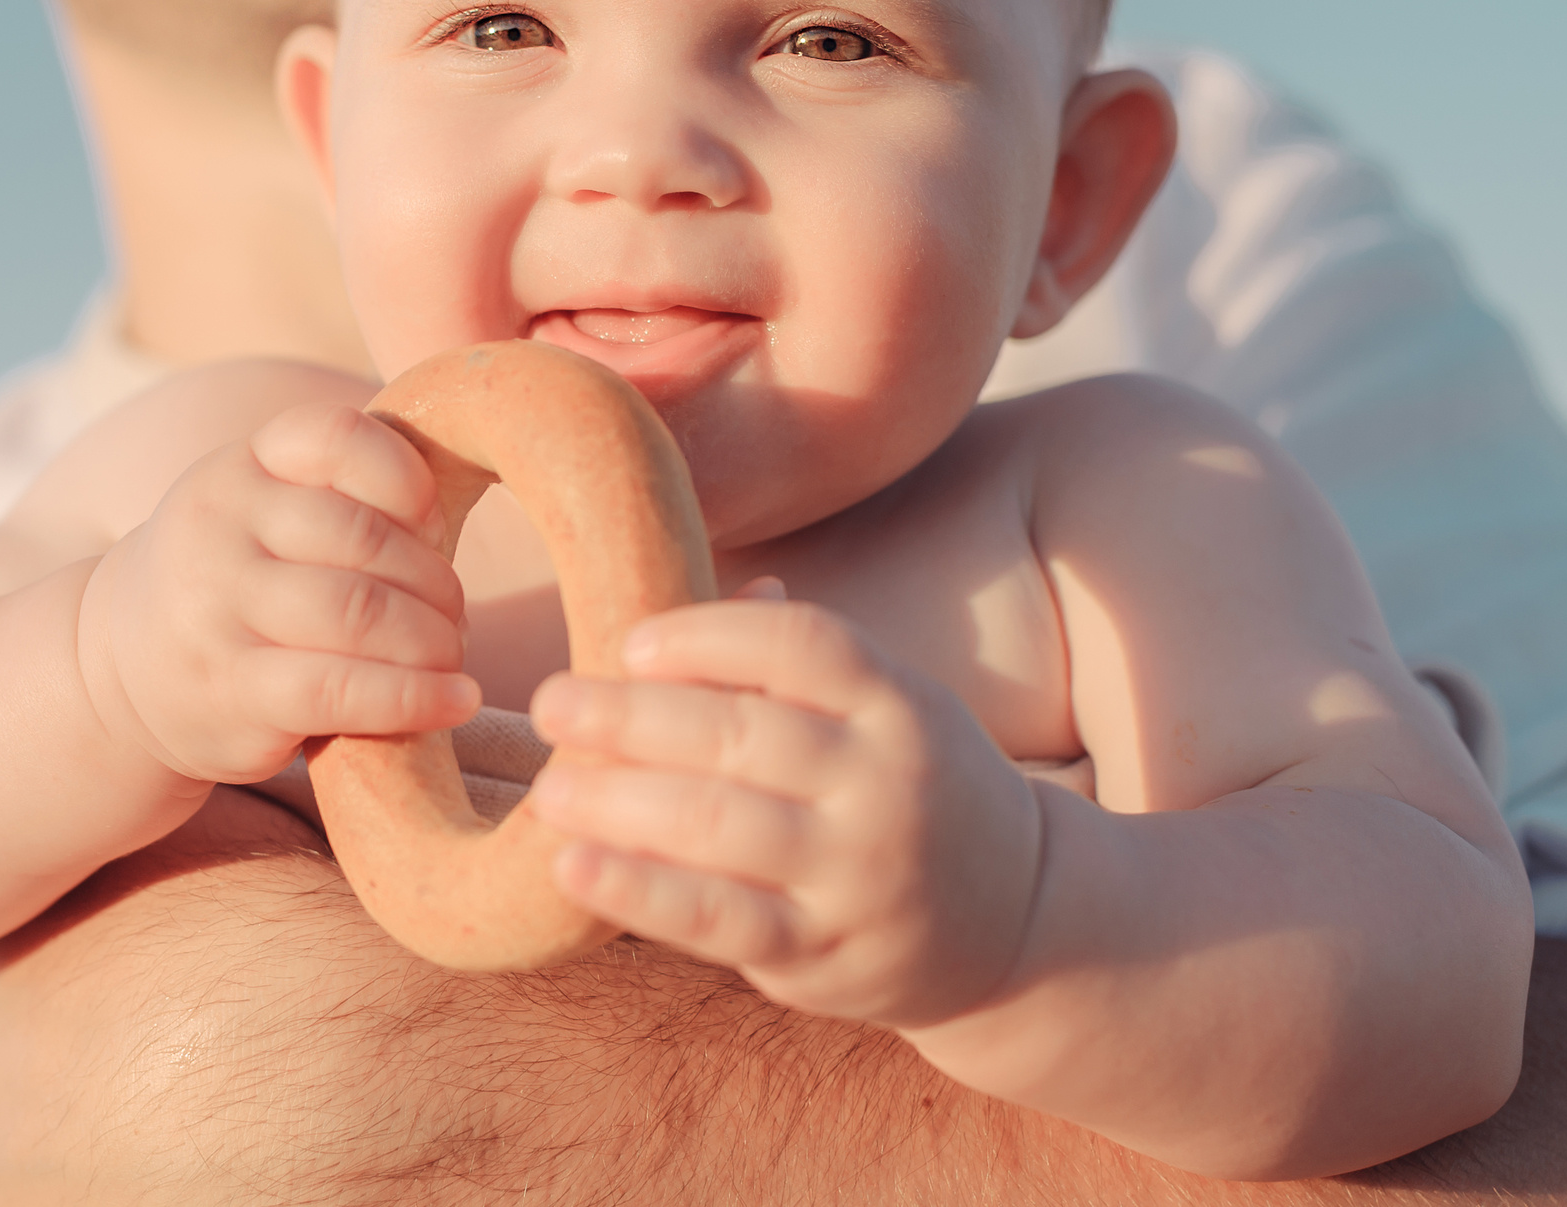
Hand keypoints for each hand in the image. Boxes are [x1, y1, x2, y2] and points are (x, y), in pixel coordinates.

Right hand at [82, 403, 477, 785]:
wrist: (121, 670)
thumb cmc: (236, 581)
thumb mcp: (264, 509)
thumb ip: (344, 493)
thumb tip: (458, 510)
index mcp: (240, 466)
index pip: (338, 437)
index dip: (408, 478)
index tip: (436, 521)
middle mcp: (219, 525)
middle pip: (364, 537)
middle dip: (435, 581)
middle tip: (457, 615)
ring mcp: (217, 609)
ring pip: (360, 612)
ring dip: (434, 640)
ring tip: (454, 657)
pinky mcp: (232, 690)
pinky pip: (343, 688)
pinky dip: (417, 697)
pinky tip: (457, 699)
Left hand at [526, 593, 1042, 1029]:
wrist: (1018, 918)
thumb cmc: (911, 784)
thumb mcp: (885, 708)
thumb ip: (789, 665)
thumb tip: (663, 614)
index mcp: (901, 702)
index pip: (801, 645)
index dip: (708, 635)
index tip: (629, 639)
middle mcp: (886, 783)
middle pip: (742, 734)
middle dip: (631, 716)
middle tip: (551, 703)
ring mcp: (859, 873)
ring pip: (718, 825)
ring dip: (616, 800)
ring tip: (547, 786)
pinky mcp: (825, 953)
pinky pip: (716, 917)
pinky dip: (636, 890)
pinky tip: (571, 865)